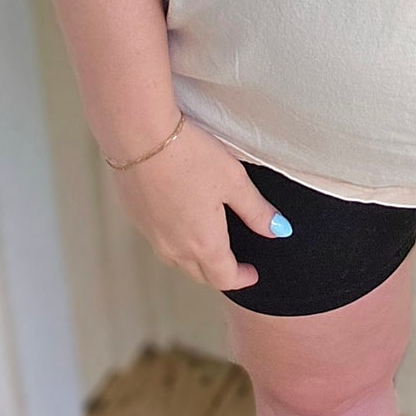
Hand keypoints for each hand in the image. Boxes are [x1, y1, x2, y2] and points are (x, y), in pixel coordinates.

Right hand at [109, 115, 292, 291]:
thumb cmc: (190, 156)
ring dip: (195, 261)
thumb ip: (256, 210)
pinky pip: (159, 242)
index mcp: (203, 243)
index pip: (225, 277)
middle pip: (200, 275)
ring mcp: (152, 235)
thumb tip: (279, 231)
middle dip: (219, 273)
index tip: (252, 274)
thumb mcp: (234, 180)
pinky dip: (174, 241)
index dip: (242, 279)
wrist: (139, 136)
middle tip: (233, 265)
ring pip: (177, 261)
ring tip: (209, 246)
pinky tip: (180, 221)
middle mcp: (175, 247)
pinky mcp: (136, 218)